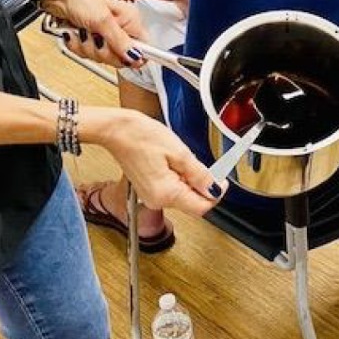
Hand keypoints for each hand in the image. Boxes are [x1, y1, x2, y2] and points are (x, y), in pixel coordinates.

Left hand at [43, 0, 146, 70]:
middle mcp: (120, 28)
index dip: (135, 56)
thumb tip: (136, 55)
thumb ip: (119, 40)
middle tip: (96, 37)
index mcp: (130, 20)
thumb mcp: (102, 19)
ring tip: (83, 31)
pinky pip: (88, 54)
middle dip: (103, 51)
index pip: (144, 47)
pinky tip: (76, 34)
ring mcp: (105, 35)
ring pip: (102, 57)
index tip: (124, 58)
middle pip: (121, 57)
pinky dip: (77, 46)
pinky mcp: (91, 39)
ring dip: (87, 47)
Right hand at [97, 109, 221, 216]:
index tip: (221, 180)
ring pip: (182, 195)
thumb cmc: (141, 136)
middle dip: (201, 184)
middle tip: (197, 161)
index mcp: (166, 194)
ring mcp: (151, 197)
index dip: (215, 194)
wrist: (117, 131)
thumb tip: (214, 189)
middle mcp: (156, 201)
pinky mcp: (148, 190)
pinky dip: (177, 177)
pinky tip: (172, 161)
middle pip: (192, 202)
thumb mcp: (180, 152)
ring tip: (179, 158)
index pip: (201, 207)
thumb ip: (199, 174)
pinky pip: (171, 189)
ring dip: (188, 179)